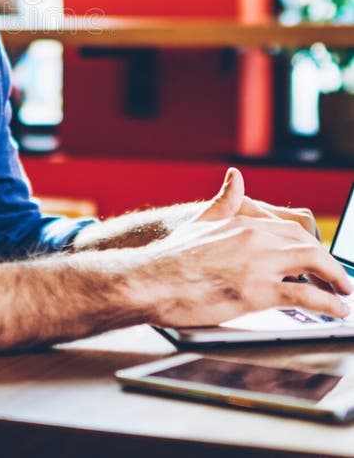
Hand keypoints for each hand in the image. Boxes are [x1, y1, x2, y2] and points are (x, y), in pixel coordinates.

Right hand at [137, 167, 352, 327]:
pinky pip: (305, 296)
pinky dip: (328, 304)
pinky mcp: (258, 292)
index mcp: (243, 222)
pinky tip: (337, 310)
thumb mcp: (200, 221)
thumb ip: (224, 201)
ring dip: (336, 279)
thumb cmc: (171, 257)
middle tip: (337, 278)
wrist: (152, 280)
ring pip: (314, 264)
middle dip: (328, 261)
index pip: (290, 226)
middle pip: (307, 242)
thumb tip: (235, 176)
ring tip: (344, 294)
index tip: (317, 257)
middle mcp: (255, 238)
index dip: (310, 243)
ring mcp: (258, 264)